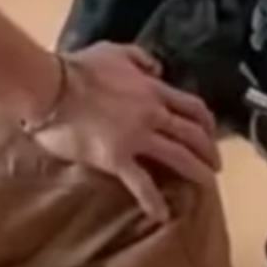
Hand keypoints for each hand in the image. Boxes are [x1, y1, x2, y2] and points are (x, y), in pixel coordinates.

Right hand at [29, 43, 220, 221]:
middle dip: (209, 151)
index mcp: (152, 89)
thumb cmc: (78, 68)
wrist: (51, 87)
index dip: (207, 123)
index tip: (211, 134)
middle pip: (192, 134)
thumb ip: (140, 58)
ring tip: (206, 186)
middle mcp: (152, 113)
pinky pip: (141, 183)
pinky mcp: (117, 158)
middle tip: (215, 166)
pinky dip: (154, 200)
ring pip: (179, 157)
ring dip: (196, 173)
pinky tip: (161, 215)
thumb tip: (158, 69)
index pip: (192, 106)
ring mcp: (137, 137)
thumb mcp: (115, 51)